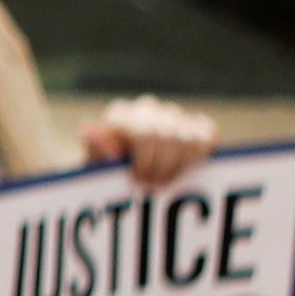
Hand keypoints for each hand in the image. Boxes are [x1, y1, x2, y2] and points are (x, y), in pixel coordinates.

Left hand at [85, 94, 215, 190]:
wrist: (126, 183)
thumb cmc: (107, 177)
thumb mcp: (96, 170)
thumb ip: (95, 150)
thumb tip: (87, 130)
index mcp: (120, 116)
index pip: (143, 132)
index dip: (145, 161)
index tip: (139, 180)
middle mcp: (146, 109)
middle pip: (168, 136)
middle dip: (162, 166)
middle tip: (154, 186)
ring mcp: (172, 115)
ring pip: (189, 137)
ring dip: (181, 165)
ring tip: (168, 181)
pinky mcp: (194, 124)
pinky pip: (207, 133)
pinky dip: (202, 153)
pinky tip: (188, 167)